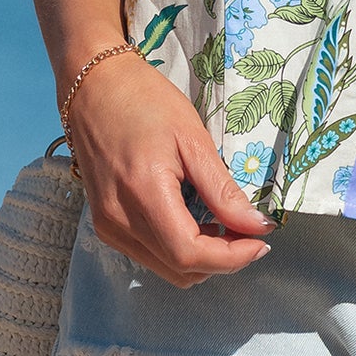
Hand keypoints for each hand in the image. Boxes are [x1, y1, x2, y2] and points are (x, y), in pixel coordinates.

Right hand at [65, 52, 276, 287]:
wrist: (94, 86)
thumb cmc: (145, 101)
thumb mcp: (192, 138)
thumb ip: (222, 189)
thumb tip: (257, 225)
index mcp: (143, 194)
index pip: (189, 254)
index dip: (231, 257)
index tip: (261, 242)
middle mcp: (118, 221)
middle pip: (179, 270)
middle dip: (222, 259)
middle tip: (248, 230)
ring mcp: (107, 226)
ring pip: (165, 268)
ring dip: (201, 257)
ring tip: (223, 224)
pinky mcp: (104, 224)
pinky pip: (148, 254)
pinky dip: (177, 248)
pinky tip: (194, 220)